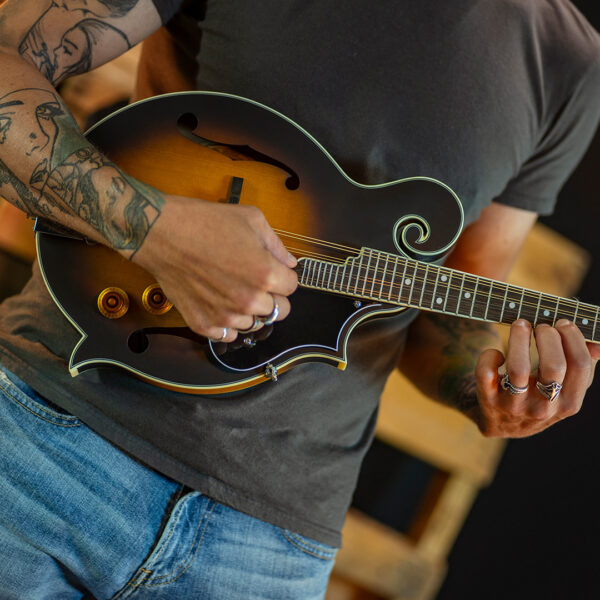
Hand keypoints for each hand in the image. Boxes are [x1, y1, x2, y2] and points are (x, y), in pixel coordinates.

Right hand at [131, 195, 297, 341]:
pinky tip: (220, 305)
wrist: (162, 232)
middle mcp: (249, 300)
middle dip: (273, 296)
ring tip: (234, 290)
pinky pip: (228, 336)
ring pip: (255, 325)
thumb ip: (276, 245)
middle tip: (256, 282)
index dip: (284, 276)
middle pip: (280, 310)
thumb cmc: (205, 222)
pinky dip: (227, 325)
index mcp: (266, 274)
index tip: (273, 270)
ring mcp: (226, 316)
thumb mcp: (251, 219)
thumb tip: (289, 262)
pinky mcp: (204, 324)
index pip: (292, 286)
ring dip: (251, 311)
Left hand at [473, 319, 599, 436]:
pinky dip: (490, 355)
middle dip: (548, 336)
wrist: (498, 422)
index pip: (580, 366)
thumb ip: (582, 368)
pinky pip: (485, 373)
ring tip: (520, 324)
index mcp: (568, 403)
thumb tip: (596, 343)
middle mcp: (543, 408)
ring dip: (519, 338)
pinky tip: (497, 353)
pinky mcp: (487, 399)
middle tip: (540, 326)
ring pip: (518, 368)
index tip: (562, 322)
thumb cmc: (537, 396)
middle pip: (554, 366)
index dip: (572, 338)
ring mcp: (513, 405)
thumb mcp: (563, 391)